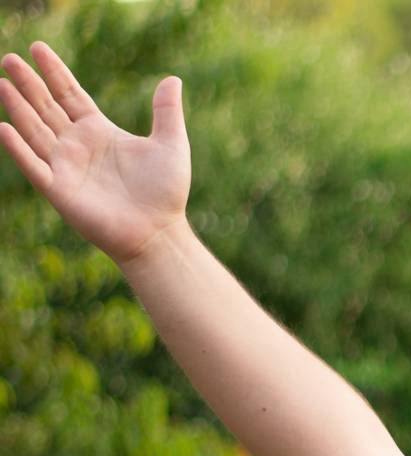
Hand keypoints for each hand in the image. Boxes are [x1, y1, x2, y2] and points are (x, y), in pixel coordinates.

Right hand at [0, 41, 189, 266]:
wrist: (160, 232)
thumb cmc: (165, 192)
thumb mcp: (171, 144)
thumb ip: (166, 112)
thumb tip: (172, 79)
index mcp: (99, 131)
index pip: (69, 94)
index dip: (54, 72)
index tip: (38, 48)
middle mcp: (76, 145)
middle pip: (46, 107)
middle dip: (28, 83)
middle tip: (10, 59)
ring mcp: (65, 166)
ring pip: (35, 130)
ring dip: (17, 107)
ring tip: (2, 83)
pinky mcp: (59, 190)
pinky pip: (34, 166)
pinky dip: (19, 149)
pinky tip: (4, 128)